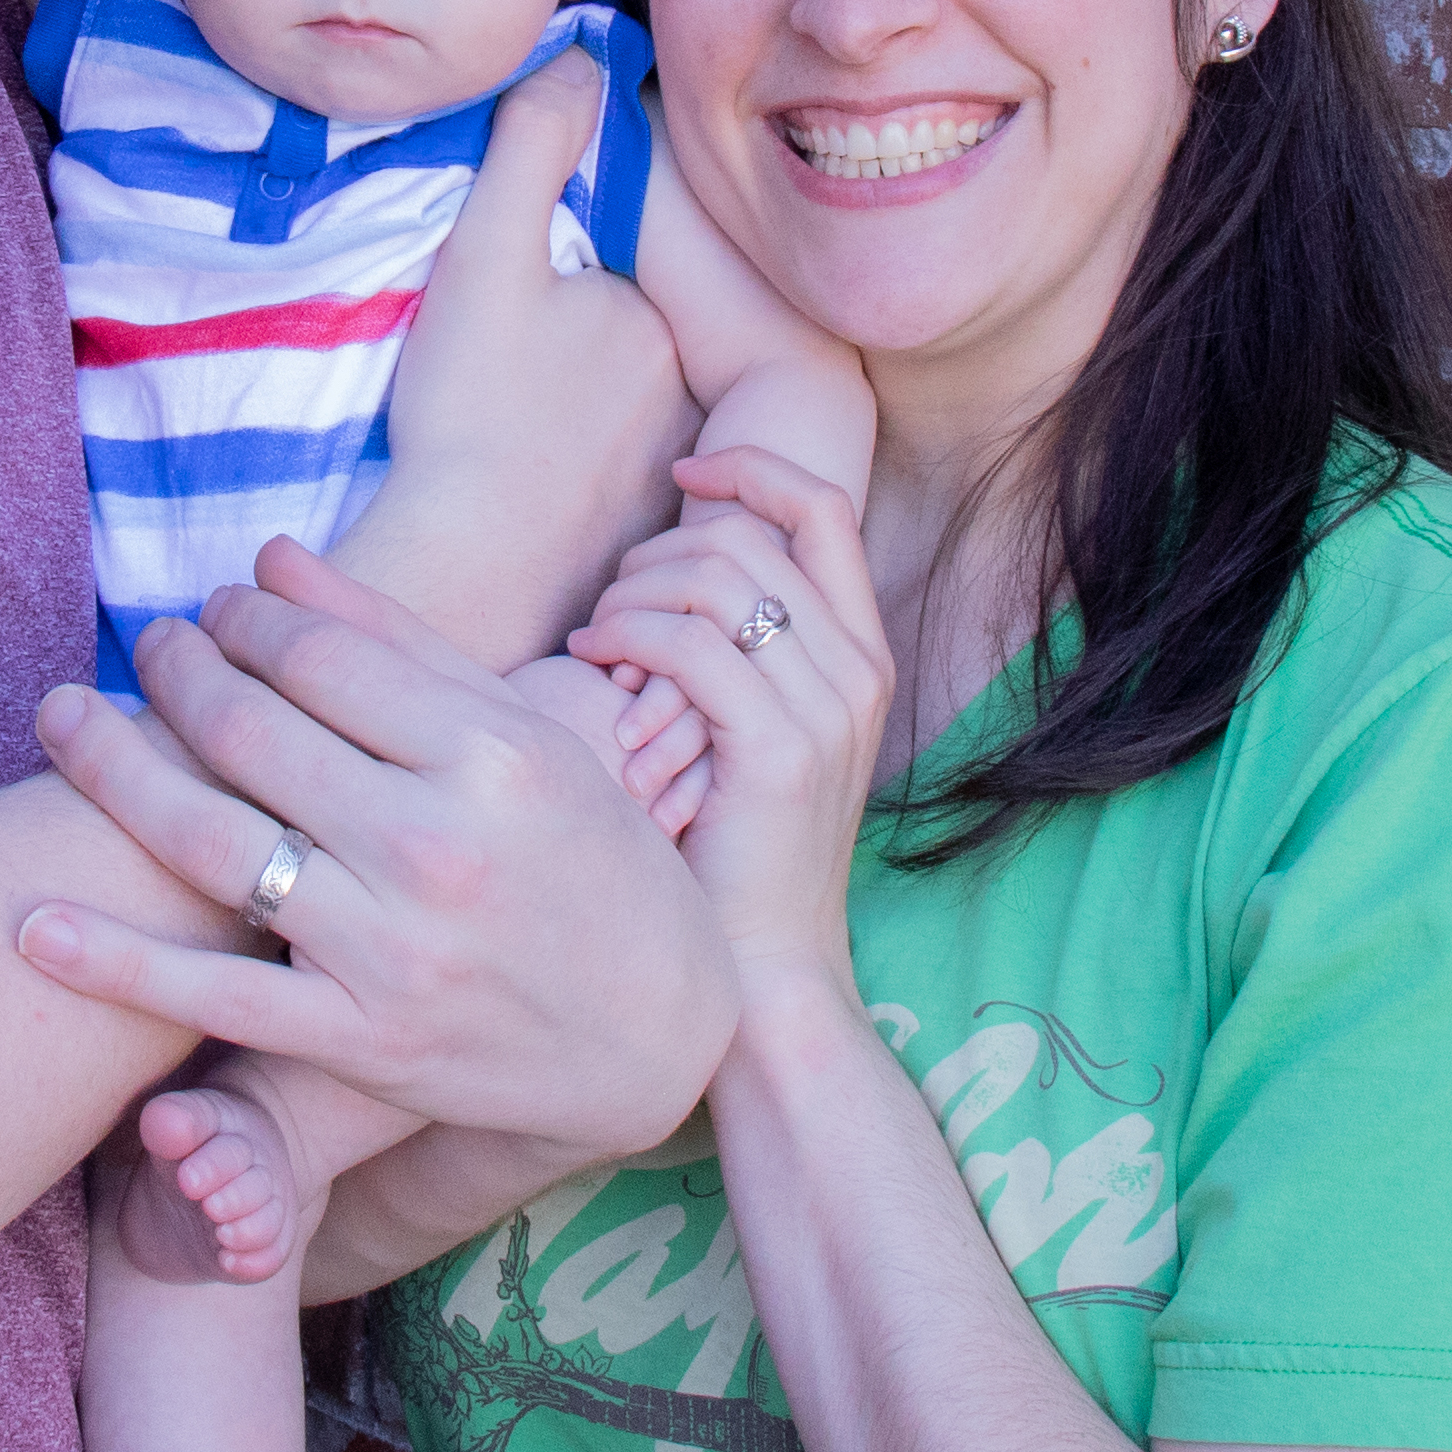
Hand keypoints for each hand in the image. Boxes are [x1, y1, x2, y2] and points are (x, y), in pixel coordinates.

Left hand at [18, 542, 736, 1154]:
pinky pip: (213, 996)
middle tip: (146, 646)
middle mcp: (437, 848)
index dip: (240, 619)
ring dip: (112, 768)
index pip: (317, 658)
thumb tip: (269, 559)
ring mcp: (392, 951)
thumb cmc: (593, 859)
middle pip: (250, 732)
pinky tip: (30, 922)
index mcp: (491, 753)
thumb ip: (398, 642)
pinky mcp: (360, 1041)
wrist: (656, 1034)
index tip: (213, 607)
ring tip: (65, 719)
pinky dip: (112, 962)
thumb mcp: (527, 735)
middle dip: (174, 671)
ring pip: (210, 843)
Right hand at [339, 54, 695, 664]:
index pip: (647, 236)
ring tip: (511, 396)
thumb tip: (580, 58)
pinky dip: (585, 452)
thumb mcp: (487, 259)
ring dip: (589, 383)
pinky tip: (529, 462)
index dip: (585, 224)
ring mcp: (676, 468)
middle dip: (588, 309)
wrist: (462, 574)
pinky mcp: (642, 529)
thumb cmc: (471, 416)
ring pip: (638, 393)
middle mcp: (699, 392)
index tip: (524, 265)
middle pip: (645, 318)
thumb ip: (532, 147)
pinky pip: (624, 462)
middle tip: (506, 346)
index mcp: (673, 318)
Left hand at [567, 449, 892, 991]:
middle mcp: (857, 670)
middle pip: (746, 532)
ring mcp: (828, 708)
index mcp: (858, 656)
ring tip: (596, 645)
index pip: (819, 505)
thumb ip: (725, 653)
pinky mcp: (783, 751)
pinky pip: (691, 641)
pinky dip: (627, 637)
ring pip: (713, 575)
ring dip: (631, 594)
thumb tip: (651, 570)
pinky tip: (592, 668)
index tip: (681, 473)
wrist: (760, 983)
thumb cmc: (721, 861)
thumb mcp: (738, 737)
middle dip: (656, 551)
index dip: (747, 467)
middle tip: (608, 612)